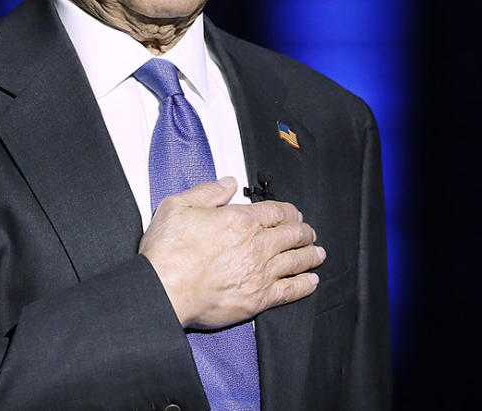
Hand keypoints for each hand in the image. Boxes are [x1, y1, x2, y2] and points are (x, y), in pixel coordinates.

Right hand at [139, 176, 325, 329]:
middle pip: (292, 235)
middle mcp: (256, 245)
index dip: (290, 212)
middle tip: (309, 233)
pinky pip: (291, 290)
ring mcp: (260, 273)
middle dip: (304, 232)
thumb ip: (208, 192)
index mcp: (240, 220)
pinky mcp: (258, 299)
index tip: (294, 215)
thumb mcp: (178, 206)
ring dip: (311, 255)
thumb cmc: (167, 252)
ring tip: (318, 253)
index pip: (277, 212)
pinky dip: (305, 284)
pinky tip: (311, 281)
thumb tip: (228, 182)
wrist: (163, 291)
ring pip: (296, 261)